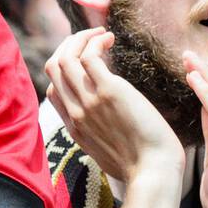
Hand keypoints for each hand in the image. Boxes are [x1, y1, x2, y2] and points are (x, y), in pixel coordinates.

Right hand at [45, 29, 184, 184]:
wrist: (154, 173)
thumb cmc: (142, 165)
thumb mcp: (108, 152)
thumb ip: (100, 134)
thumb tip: (107, 123)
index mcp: (75, 129)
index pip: (53, 90)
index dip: (65, 69)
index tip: (84, 59)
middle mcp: (76, 113)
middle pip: (54, 68)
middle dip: (68, 46)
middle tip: (90, 39)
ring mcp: (89, 102)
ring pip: (65, 58)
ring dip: (81, 38)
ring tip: (101, 35)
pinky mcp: (109, 92)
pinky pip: (89, 56)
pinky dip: (95, 41)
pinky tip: (109, 39)